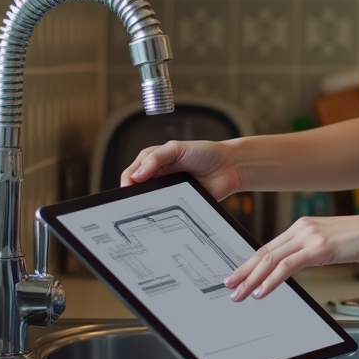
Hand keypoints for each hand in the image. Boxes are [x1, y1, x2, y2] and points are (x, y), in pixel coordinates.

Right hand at [119, 139, 240, 200]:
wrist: (230, 167)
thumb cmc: (206, 152)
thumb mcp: (177, 148)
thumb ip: (156, 158)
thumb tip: (137, 174)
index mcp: (155, 159)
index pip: (133, 171)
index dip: (128, 180)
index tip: (128, 188)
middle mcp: (160, 175)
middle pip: (139, 187)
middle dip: (134, 194)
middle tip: (134, 199)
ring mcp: (169, 189)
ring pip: (150, 200)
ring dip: (148, 203)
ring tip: (149, 204)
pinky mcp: (179, 201)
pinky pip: (166, 209)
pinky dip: (163, 210)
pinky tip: (163, 209)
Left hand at [225, 214, 358, 300]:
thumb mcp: (331, 245)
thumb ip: (312, 252)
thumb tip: (297, 267)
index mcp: (303, 226)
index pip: (269, 247)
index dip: (250, 263)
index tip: (238, 275)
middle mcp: (303, 228)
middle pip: (264, 252)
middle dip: (244, 272)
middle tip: (229, 286)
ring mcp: (310, 236)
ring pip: (271, 259)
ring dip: (252, 279)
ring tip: (240, 294)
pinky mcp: (319, 247)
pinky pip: (288, 266)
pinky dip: (271, 280)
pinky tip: (262, 291)